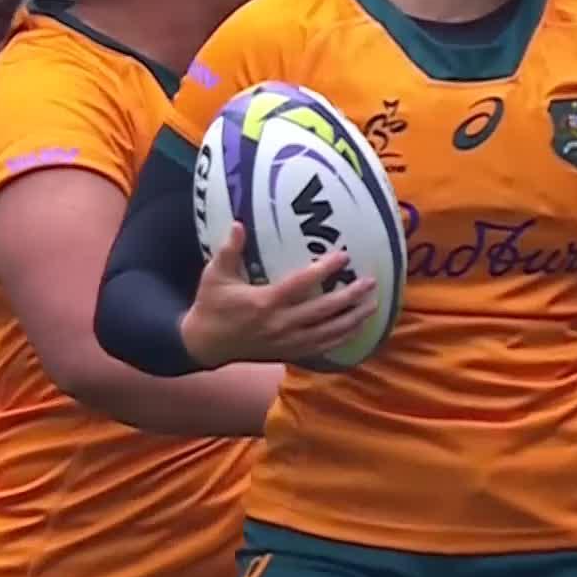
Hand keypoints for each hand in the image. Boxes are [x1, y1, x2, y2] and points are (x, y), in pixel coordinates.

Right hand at [179, 222, 377, 368]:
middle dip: (350, 297)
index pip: (301, 285)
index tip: (344, 257)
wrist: (204, 344)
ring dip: (352, 320)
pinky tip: (356, 329)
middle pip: (323, 311)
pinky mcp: (288, 353)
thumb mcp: (215, 276)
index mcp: (264, 303)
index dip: (324, 270)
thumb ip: (229, 250)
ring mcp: (286, 342)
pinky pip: (321, 347)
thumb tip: (239, 223)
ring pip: (328, 333)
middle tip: (370, 283)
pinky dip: (341, 339)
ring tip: (372, 305)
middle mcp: (280, 324)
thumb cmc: (211, 306)